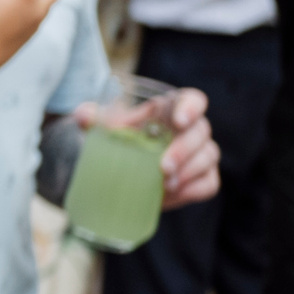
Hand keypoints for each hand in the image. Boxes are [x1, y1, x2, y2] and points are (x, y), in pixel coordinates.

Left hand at [78, 85, 219, 208]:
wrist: (119, 168)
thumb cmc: (116, 137)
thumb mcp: (101, 125)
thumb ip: (91, 116)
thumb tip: (83, 116)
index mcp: (170, 108)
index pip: (194, 100)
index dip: (191, 107)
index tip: (178, 121)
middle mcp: (191, 129)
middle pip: (201, 132)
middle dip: (183, 150)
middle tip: (162, 167)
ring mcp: (200, 154)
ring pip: (208, 157)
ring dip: (189, 171)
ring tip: (164, 184)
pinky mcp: (202, 178)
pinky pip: (209, 183)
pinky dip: (193, 189)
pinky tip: (172, 194)